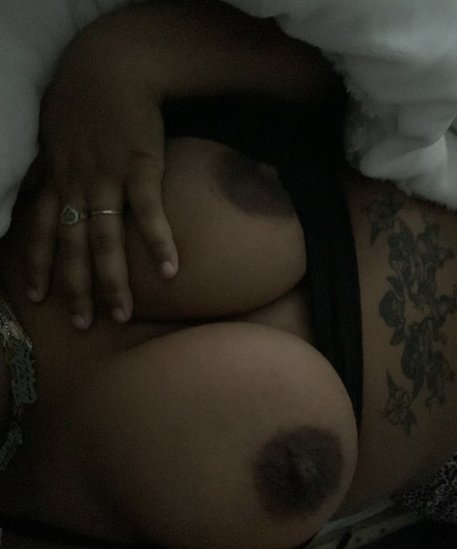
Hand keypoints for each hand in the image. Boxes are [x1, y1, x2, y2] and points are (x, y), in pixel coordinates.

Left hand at [27, 33, 177, 328]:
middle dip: (74, 288)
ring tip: (121, 315)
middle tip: (82, 325)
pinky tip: (171, 271)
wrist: (112, 66)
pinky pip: (148, 212)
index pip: (38, 229)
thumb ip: (52, 169)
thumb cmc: (83, 101)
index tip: (36, 297)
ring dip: (112, 280)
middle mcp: (75, 183)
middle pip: (71, 246)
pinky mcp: (141, 166)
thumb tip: (46, 193)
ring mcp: (107, 176)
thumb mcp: (55, 136)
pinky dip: (159, 242)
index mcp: (55, 177)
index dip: (36, 265)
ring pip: (104, 238)